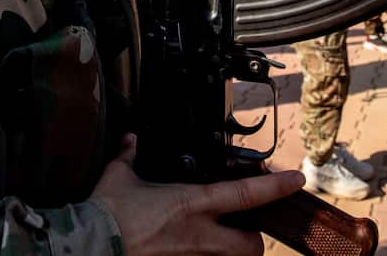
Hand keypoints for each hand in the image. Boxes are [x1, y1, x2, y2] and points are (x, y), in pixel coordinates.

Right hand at [92, 134, 303, 255]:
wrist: (89, 247)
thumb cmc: (106, 214)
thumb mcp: (120, 176)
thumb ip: (131, 156)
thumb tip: (132, 142)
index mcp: (192, 203)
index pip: (246, 194)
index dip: (276, 187)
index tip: (297, 179)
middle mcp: (200, 235)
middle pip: (251, 244)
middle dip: (254, 239)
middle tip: (247, 228)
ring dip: (230, 251)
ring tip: (218, 240)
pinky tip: (185, 249)